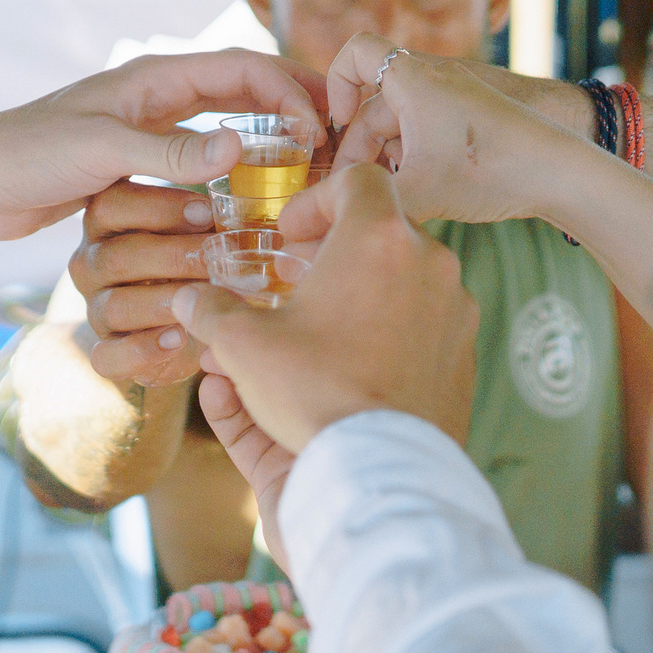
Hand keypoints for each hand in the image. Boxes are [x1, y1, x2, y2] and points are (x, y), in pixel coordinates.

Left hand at [0, 49, 326, 247]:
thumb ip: (173, 151)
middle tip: (340, 140)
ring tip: (310, 169)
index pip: (244, 69)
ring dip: (269, 138)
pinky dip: (235, 170)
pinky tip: (255, 199)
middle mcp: (159, 95)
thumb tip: (245, 148)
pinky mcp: (138, 162)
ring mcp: (150, 128)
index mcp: (155, 76)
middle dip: (294, 106)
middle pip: (245, 88)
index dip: (291, 91)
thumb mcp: (103, 152)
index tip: (323, 131)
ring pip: (228, 122)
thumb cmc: (26, 157)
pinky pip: (202, 159)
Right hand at [72, 180, 215, 388]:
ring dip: (164, 302)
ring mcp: (96, 306)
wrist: (197, 324)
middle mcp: (94, 261)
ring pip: (113, 305)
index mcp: (111, 220)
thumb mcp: (204, 224)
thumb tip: (236, 157)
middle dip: (173, 257)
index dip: (161, 207)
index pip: (114, 204)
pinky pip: (107, 355)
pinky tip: (179, 338)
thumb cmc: (200, 258)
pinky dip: (142, 350)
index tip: (208, 211)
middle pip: (116, 256)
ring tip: (205, 301)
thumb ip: (209, 201)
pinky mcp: (106, 348)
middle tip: (219, 259)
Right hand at [176, 166, 478, 569]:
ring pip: (402, 283)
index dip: (315, 198)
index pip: (358, 179)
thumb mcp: (243, 347)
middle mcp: (429, 265)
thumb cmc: (313, 396)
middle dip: (332, 251)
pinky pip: (420, 329)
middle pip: (381, 233)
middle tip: (292, 280)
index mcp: (379, 239)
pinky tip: (345, 368)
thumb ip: (213, 312)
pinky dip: (385, 335)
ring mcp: (454, 313)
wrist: (381, 473)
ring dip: (358, 294)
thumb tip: (189, 300)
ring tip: (312, 330)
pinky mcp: (463, 360)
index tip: (286, 235)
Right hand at [325, 33, 593, 226]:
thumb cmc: (492, 170)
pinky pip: (428, 130)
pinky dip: (415, 157)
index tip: (339, 128)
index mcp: (413, 79)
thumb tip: (319, 223)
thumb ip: (364, 203)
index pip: (355, 52)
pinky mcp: (474, 119)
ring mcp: (457, 98)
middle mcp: (434, 78)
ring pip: (402, 123)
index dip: (335, 86)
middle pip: (375, 104)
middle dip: (359, 148)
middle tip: (353, 192)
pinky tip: (422, 193)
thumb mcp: (419, 192)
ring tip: (391, 197)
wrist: (564, 171)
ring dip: (387, 158)